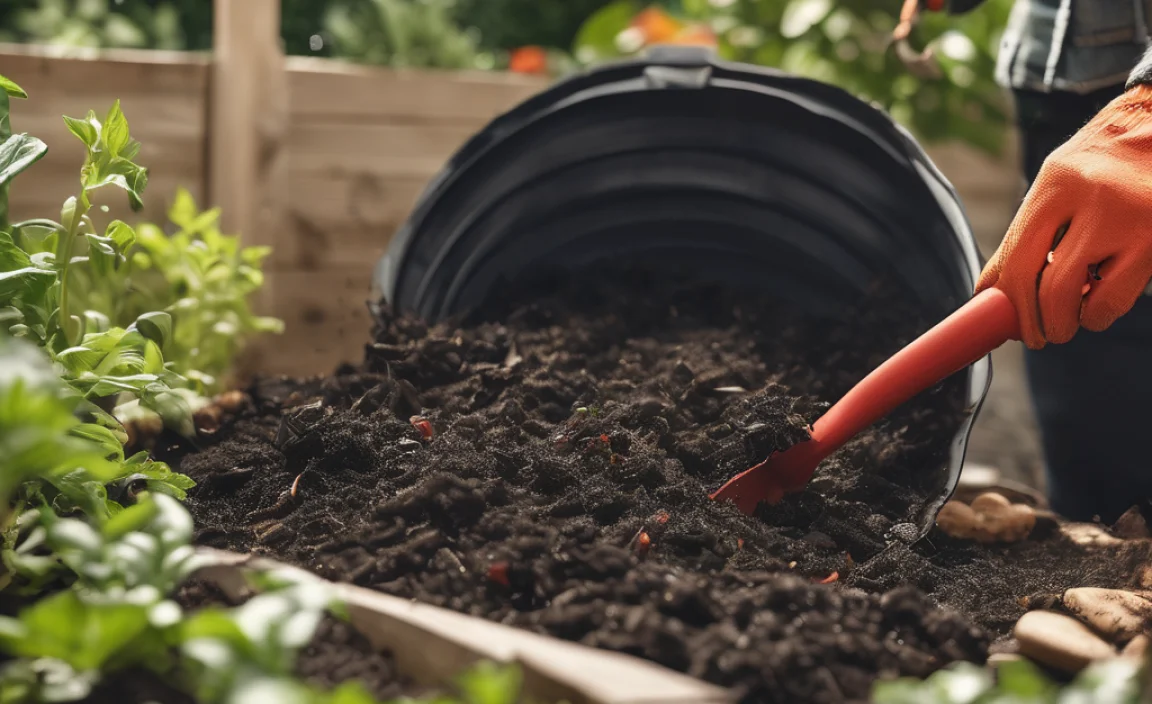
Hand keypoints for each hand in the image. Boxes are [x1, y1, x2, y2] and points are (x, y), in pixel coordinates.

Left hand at [976, 85, 1151, 348]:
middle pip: (1040, 282)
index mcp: (1057, 182)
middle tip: (1034, 334)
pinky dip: (1100, 313)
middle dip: (1030, 321)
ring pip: (1076, 296)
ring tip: (1067, 322)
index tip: (996, 319)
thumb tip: (994, 289)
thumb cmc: (1108, 160)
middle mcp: (1091, 198)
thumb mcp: (1062, 179)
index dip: (1000, 297)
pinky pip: (1116, 298)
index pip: (1014, 255)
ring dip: (1064, 322)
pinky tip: (1099, 304)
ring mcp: (1130, 219)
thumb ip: (1031, 229)